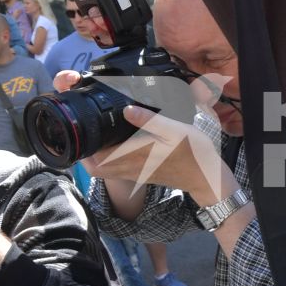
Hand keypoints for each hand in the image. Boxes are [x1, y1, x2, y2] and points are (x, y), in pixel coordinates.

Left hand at [82, 99, 235, 207]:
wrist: (206, 176)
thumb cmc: (194, 153)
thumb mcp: (176, 130)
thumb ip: (150, 120)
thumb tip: (126, 109)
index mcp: (134, 156)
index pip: (96, 160)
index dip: (82, 148)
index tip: (79, 130)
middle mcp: (130, 168)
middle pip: (94, 167)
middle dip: (83, 152)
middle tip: (84, 131)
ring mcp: (134, 173)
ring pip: (103, 170)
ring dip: (94, 156)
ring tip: (95, 136)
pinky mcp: (140, 174)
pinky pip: (115, 170)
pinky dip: (107, 160)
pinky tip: (115, 144)